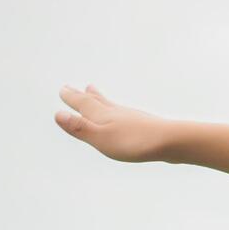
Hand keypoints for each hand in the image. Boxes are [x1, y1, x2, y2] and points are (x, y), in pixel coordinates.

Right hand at [55, 84, 173, 162]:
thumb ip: (80, 128)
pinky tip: (123, 116)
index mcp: (103, 115)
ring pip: (110, 105)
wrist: (171, 141)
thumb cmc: (134, 142)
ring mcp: (131, 117)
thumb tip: (57, 114)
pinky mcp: (144, 125)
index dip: (72, 98)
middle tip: (76, 87)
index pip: (83, 104)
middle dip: (84, 96)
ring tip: (94, 91)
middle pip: (96, 101)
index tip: (63, 89)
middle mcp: (116, 112)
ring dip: (99, 98)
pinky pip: (124, 115)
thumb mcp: (101, 138)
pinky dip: (116, 111)